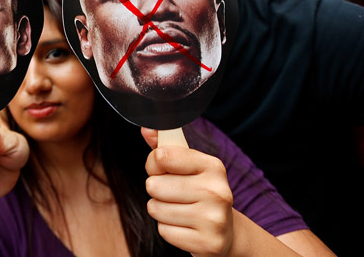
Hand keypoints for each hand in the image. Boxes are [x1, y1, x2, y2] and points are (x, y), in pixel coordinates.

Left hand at [142, 128, 233, 256]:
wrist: (225, 231)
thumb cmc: (199, 190)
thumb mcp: (187, 165)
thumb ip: (165, 145)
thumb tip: (147, 128)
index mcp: (212, 165)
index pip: (161, 156)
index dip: (154, 164)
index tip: (164, 169)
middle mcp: (217, 191)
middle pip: (154, 185)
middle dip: (157, 190)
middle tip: (175, 194)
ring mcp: (214, 219)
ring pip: (155, 209)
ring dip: (161, 210)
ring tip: (180, 210)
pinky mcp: (208, 243)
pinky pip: (164, 231)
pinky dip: (168, 229)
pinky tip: (185, 226)